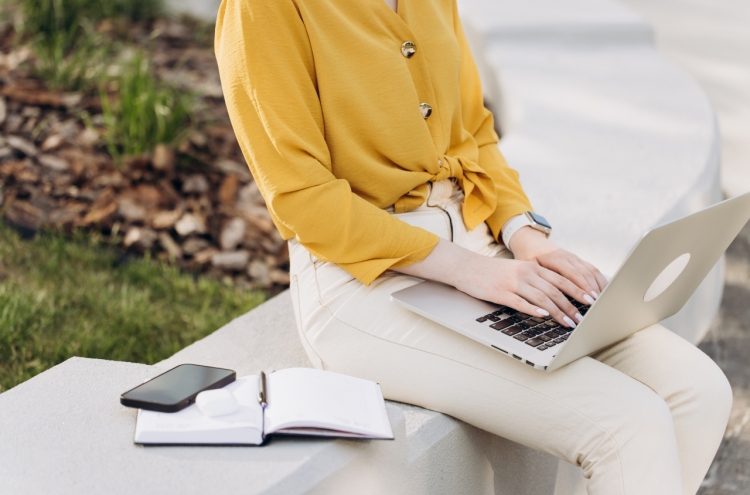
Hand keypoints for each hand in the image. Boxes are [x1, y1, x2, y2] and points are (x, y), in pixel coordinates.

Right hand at [393, 236, 605, 327]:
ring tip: (570, 323)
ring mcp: (514, 282)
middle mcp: (526, 273)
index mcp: (532, 267)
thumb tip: (555, 297)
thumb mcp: (516, 272)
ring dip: (558, 312)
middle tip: (584, 317)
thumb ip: (535, 280)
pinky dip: (534, 310)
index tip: (592, 301)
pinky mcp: (501, 292)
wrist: (466, 267)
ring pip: (542, 298)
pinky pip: (521, 302)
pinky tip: (544, 317)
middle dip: (573, 305)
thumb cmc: (492, 273)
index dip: (578, 290)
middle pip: (555, 289)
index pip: (561, 279)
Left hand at [510, 226, 607, 300]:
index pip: (571, 274)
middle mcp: (567, 256)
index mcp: (554, 258)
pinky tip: (604, 290)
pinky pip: (592, 268)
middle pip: (584, 274)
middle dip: (592, 290)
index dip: (581, 288)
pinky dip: (599, 279)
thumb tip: (545, 297)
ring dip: (598, 285)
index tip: (588, 300)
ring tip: (603, 300)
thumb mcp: (528, 266)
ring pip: (591, 270)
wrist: (530, 240)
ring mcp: (574, 257)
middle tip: (598, 305)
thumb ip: (538, 278)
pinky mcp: (577, 259)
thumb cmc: (527, 256)